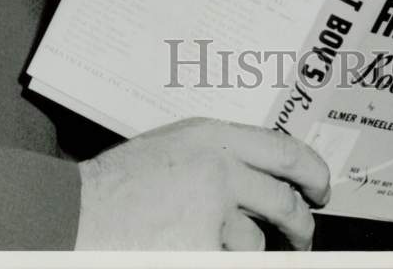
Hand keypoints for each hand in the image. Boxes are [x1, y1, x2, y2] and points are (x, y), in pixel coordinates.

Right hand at [75, 117, 330, 249]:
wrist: (73, 215)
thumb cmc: (115, 186)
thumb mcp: (171, 149)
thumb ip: (216, 157)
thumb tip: (256, 178)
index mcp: (211, 137)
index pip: (284, 150)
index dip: (312, 172)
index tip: (319, 188)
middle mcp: (220, 169)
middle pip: (285, 200)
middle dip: (301, 225)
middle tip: (301, 236)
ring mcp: (213, 213)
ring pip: (255, 243)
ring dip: (244, 252)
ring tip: (218, 246)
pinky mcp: (203, 249)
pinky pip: (231, 260)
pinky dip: (219, 256)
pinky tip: (190, 249)